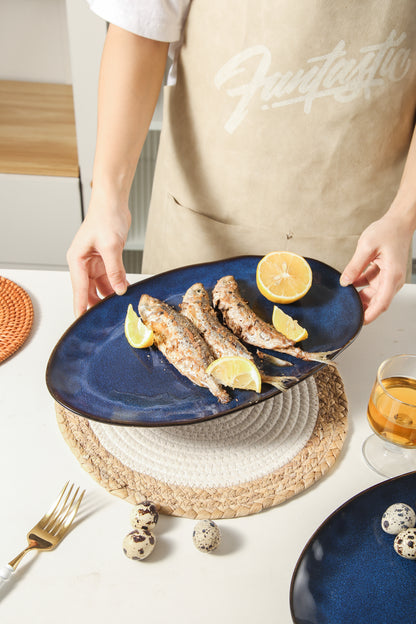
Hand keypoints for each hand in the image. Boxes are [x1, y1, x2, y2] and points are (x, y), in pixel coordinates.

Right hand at [67, 198, 130, 315]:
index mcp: (77, 260)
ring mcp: (94, 262)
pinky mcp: (105, 259)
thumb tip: (118, 289)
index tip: (81, 320)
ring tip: (120, 304)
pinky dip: (118, 283)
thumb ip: (114, 270)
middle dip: (98, 302)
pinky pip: (110, 277)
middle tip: (108, 315)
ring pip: (101, 285)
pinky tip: (126, 288)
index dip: (81, 305)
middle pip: (89, 290)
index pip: (78, 288)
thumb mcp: (110, 246)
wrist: (113, 202)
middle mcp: (83, 263)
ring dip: (110, 293)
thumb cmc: (105, 217)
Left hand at [340, 213, 411, 323]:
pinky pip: (371, 284)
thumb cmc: (388, 230)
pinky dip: (360, 286)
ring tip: (344, 298)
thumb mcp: (367, 246)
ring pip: (373, 294)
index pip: (382, 303)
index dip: (370, 315)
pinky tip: (349, 284)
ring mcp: (389, 277)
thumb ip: (355, 266)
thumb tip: (344, 282)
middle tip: (345, 312)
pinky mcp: (384, 273)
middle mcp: (392, 279)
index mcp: (392, 275)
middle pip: (377, 302)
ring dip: (360, 297)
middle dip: (362, 308)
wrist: (398, 221)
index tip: (358, 323)